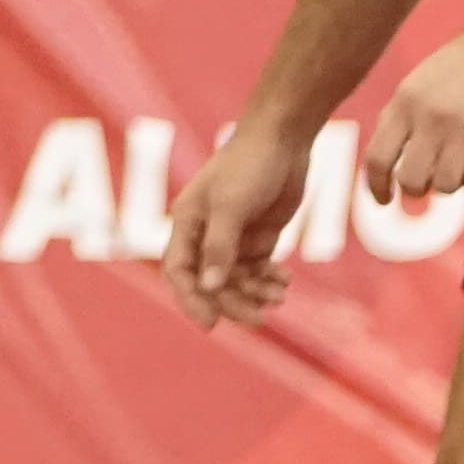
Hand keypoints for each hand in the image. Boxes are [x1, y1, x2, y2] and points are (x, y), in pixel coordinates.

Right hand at [163, 111, 314, 328]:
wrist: (283, 139)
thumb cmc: (248, 166)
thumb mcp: (231, 206)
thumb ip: (220, 247)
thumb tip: (210, 288)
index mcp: (187, 223)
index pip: (179, 272)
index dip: (190, 300)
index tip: (211, 324)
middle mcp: (206, 234)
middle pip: (212, 283)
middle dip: (233, 302)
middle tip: (259, 318)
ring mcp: (233, 236)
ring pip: (238, 280)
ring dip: (256, 292)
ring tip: (279, 295)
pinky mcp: (258, 236)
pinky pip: (259, 270)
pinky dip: (270, 280)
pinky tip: (285, 281)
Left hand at [363, 10, 463, 215]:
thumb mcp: (419, 81)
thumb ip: (401, 117)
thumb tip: (386, 163)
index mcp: (405, 101)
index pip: (378, 157)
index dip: (377, 186)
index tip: (384, 200)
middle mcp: (431, 118)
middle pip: (413, 180)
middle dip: (417, 189)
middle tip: (427, 184)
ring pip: (448, 186)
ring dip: (452, 182)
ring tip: (461, 162)